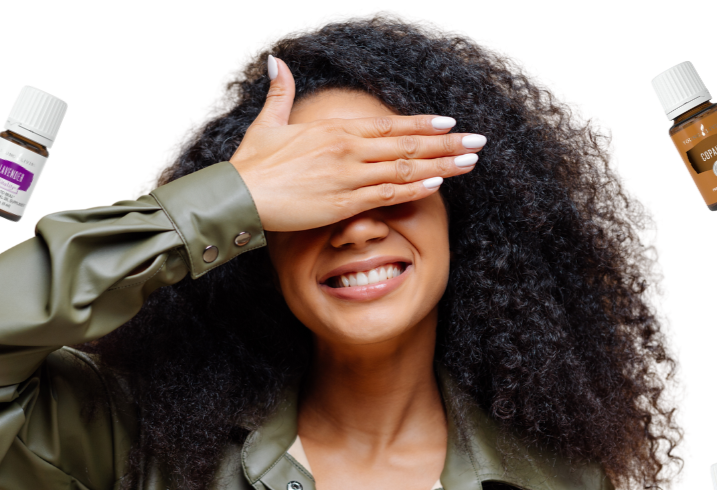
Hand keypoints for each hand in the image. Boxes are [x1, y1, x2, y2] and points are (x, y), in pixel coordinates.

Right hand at [230, 56, 484, 232]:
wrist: (238, 195)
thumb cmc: (252, 163)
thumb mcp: (268, 122)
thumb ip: (281, 92)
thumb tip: (277, 61)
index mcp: (336, 131)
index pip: (389, 125)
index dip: (422, 125)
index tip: (449, 123)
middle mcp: (348, 149)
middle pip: (407, 145)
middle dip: (447, 143)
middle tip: (478, 141)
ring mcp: (349, 175)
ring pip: (405, 168)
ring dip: (442, 165)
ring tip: (470, 162)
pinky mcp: (344, 201)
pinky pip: (388, 193)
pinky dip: (415, 188)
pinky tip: (438, 184)